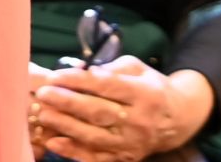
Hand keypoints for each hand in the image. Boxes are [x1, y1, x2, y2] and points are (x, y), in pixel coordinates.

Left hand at [30, 55, 208, 160]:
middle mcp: (140, 121)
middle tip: (43, 94)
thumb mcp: (137, 68)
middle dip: (68, 103)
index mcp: (144, 94)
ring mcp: (133, 144)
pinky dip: (74, 152)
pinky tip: (54, 142)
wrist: (177, 119)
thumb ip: (110, 67)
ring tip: (43, 114)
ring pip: (95, 136)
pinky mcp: (126, 159)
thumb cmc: (151, 87)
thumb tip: (80, 69)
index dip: (79, 81)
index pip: (107, 86)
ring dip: (65, 126)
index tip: (55, 75)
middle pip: (99, 112)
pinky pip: (97, 158)